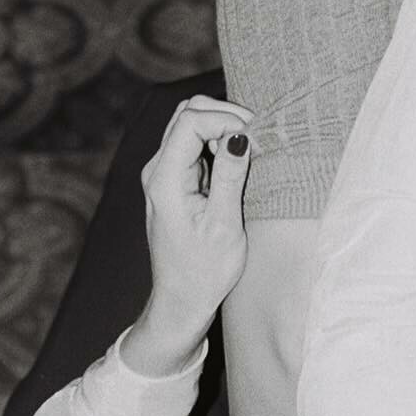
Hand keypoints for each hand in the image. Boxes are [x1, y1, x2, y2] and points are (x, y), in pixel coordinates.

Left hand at [124, 94, 254, 375]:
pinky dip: (217, 142)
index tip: (256, 137)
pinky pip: (193, 145)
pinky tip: (238, 161)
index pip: (190, 120)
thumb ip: (229, 175)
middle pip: (187, 114)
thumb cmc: (203, 272)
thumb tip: (241, 135)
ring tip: (251, 150)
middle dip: (225, 115)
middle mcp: (157, 171)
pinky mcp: (173, 182)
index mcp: (164, 180)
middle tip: (257, 137)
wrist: (181, 301)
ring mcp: (163, 175)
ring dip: (222, 128)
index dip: (226, 118)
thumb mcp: (224, 225)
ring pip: (190, 126)